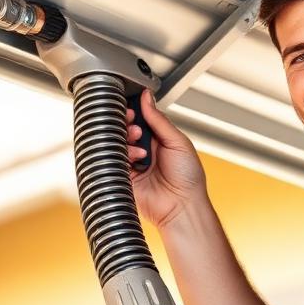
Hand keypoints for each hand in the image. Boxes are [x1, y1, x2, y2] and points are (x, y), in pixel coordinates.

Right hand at [126, 90, 206, 228]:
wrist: (182, 205)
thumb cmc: (188, 178)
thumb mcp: (178, 141)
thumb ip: (159, 120)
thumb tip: (147, 98)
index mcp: (158, 139)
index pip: (140, 118)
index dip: (134, 111)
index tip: (132, 108)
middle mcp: (144, 149)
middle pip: (125, 129)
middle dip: (127, 124)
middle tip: (134, 127)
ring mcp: (134, 163)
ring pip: (118, 143)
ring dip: (127, 140)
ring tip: (141, 149)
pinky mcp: (125, 177)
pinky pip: (115, 160)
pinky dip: (123, 156)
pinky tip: (135, 159)